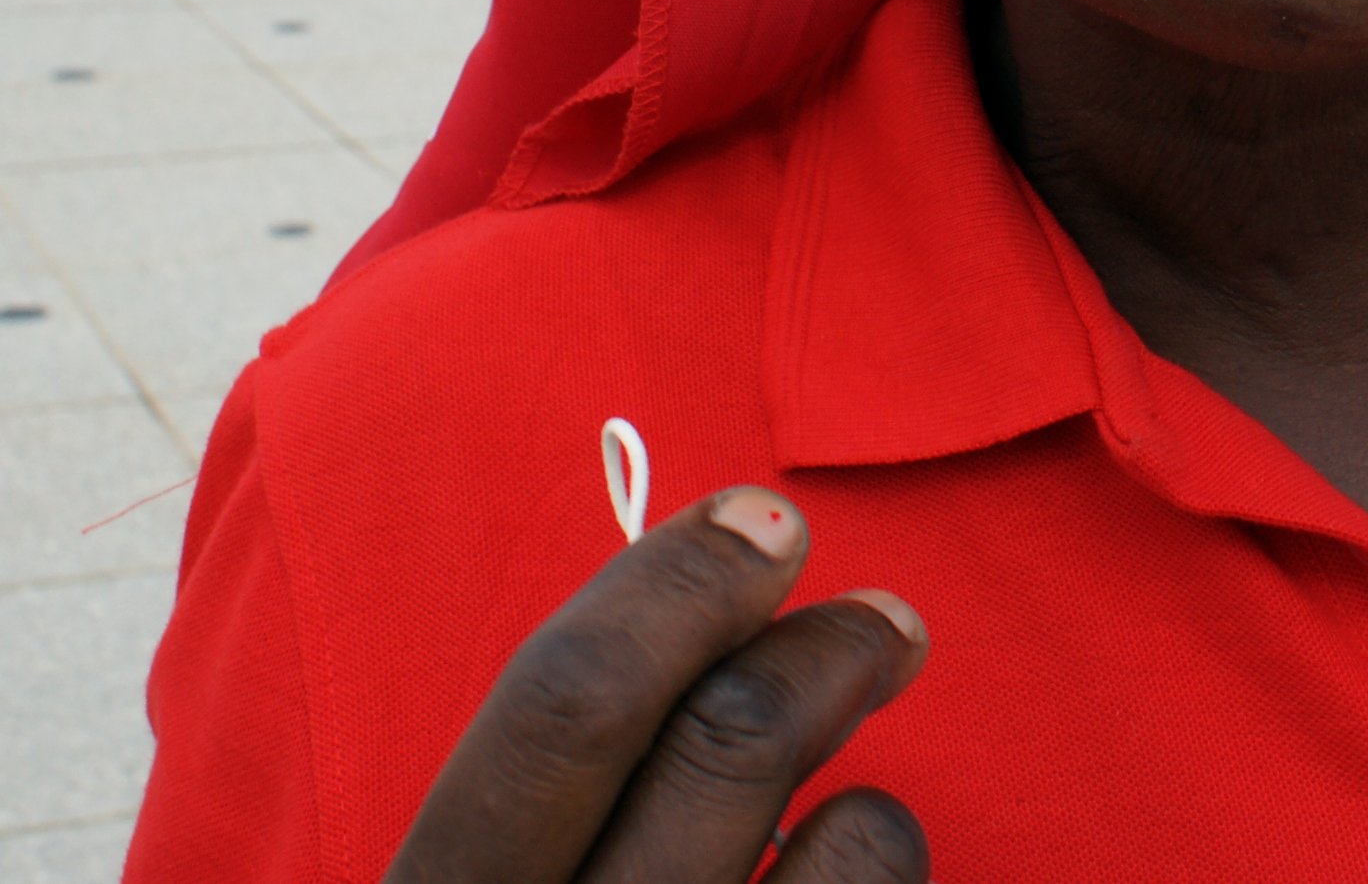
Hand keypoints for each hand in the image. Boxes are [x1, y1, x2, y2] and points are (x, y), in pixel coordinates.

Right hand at [386, 488, 929, 883]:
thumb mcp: (484, 873)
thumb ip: (545, 773)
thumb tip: (707, 596)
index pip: (560, 707)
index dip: (674, 587)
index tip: (762, 520)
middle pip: (722, 749)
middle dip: (818, 651)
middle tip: (882, 621)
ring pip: (840, 843)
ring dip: (865, 787)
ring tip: (859, 768)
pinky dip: (880, 854)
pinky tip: (848, 851)